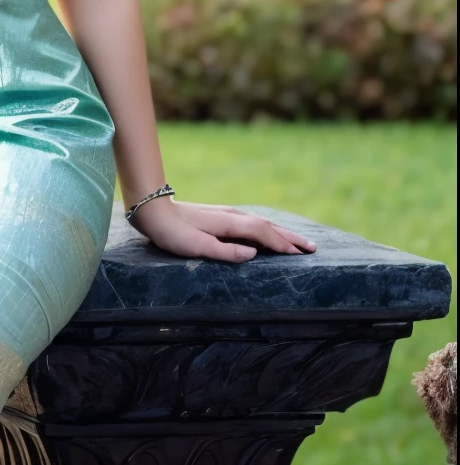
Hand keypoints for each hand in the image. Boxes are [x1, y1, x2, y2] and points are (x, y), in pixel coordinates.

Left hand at [130, 196, 315, 263]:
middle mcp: (232, 216)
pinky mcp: (221, 217)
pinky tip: (269, 232)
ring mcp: (227, 215)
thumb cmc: (172, 232)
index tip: (301, 254)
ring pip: (262, 223)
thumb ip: (224, 251)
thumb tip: (254, 254)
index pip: (263, 233)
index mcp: (229, 224)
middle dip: (290, 237)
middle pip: (268, 226)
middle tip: (313, 247)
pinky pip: (253, 223)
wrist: (152, 210)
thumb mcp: (196, 246)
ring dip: (281, 232)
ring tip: (298, 241)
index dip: (282, 244)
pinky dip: (267, 229)